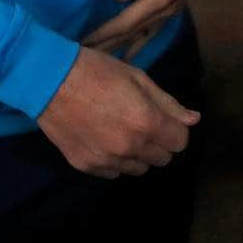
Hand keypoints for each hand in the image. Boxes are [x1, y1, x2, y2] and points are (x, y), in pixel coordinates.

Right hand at [37, 46, 199, 177]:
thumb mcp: (137, 78)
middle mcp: (129, 147)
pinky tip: (102, 137)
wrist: (48, 80)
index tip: (162, 118)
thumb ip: (167, 103)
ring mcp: (106, 160)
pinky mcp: (86, 166)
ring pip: (139, 169)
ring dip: (137, 153)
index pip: (180, 142)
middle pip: (162, 159)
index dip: (174, 128)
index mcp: (146, 122)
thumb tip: (193, 120)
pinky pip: (113, 172)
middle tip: (141, 121)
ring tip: (120, 128)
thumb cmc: (97, 70)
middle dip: (159, 142)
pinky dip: (115, 160)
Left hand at [83, 0, 223, 54]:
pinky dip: (140, 44)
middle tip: (87, 59)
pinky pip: (152, 32)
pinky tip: (134, 51)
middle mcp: (164, 12)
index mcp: (157, 1)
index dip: (102, 36)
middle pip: (131, 35)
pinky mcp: (174, 5)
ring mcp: (171, 11)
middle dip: (108, 47)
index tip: (83, 46)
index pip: (123, 25)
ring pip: (142, 37)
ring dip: (122, 49)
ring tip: (106, 65)